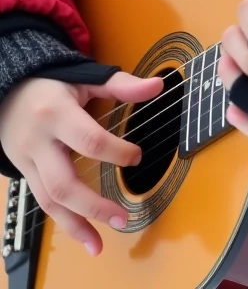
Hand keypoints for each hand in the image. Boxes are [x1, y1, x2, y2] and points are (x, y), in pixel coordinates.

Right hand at [0, 70, 162, 255]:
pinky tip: (83, 235)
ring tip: (100, 244)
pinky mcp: (24, 174)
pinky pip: (42, 203)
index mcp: (56, 112)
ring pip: (49, 201)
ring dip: (76, 226)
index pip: (89, 140)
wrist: (8, 91)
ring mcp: (27, 161)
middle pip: (63, 183)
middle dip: (94, 206)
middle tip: (123, 218)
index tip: (137, 157)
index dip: (116, 152)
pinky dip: (63, 222)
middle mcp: (39, 141)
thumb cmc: (52, 83)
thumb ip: (120, 85)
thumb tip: (157, 86)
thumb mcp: (84, 77)